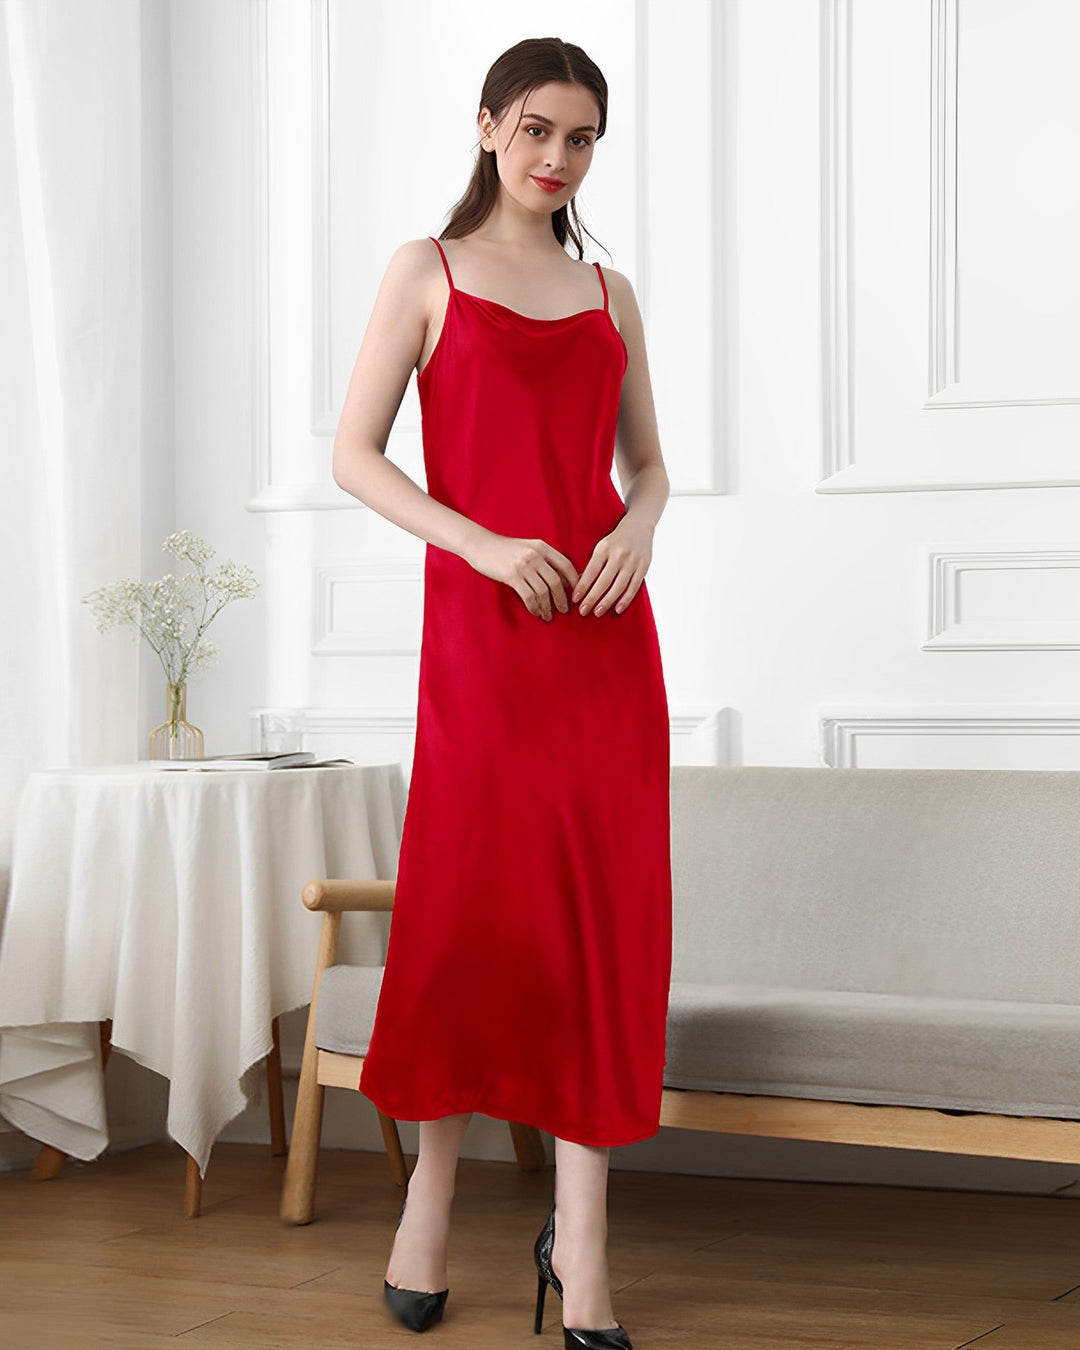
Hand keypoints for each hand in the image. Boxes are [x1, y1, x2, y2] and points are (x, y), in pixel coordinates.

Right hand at [464, 532, 579, 621]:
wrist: (480, 545)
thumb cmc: (505, 549)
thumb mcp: (528, 548)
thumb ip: (544, 559)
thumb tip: (562, 578)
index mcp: (542, 547)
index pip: (566, 564)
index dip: (574, 581)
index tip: (577, 594)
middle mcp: (535, 555)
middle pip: (556, 581)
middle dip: (562, 599)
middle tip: (565, 610)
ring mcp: (523, 565)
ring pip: (543, 592)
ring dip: (547, 607)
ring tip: (548, 615)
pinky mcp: (512, 575)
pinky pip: (529, 596)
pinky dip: (534, 607)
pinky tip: (536, 612)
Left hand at [572, 516, 653, 616]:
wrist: (639, 526)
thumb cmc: (615, 541)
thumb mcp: (601, 547)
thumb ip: (593, 565)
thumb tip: (581, 587)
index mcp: (604, 548)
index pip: (591, 571)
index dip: (582, 586)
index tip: (575, 599)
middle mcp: (618, 555)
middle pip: (604, 581)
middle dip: (592, 597)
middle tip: (583, 611)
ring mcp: (632, 561)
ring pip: (619, 586)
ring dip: (607, 601)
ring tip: (597, 612)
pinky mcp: (643, 567)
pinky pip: (634, 586)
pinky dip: (625, 599)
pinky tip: (617, 609)